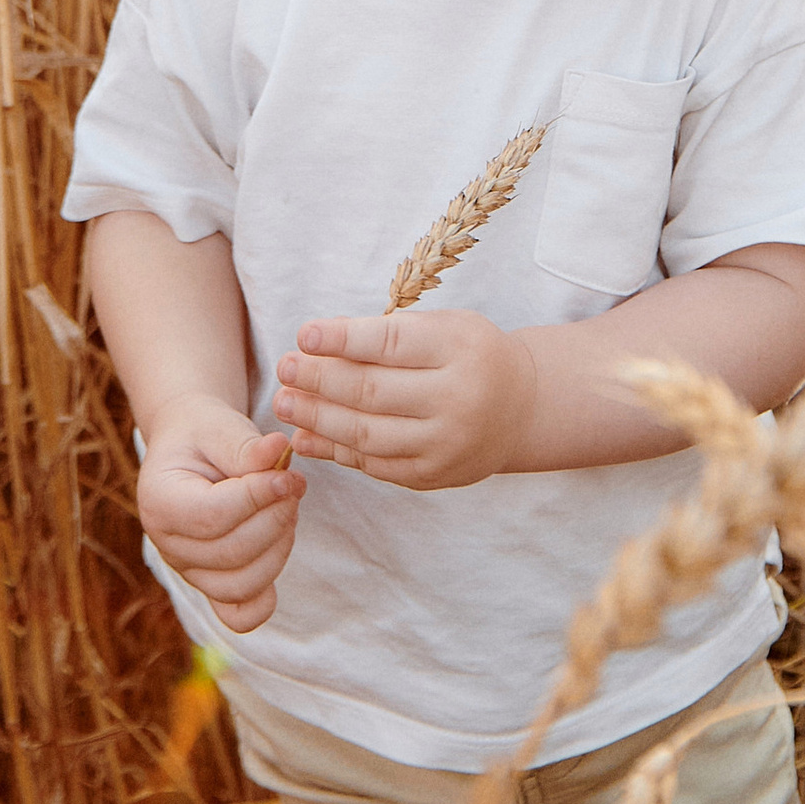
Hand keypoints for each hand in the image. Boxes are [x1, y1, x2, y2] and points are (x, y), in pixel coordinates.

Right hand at [134, 399, 304, 630]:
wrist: (192, 449)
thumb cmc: (205, 436)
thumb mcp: (220, 427)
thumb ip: (246, 446)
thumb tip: (278, 451)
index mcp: (159, 502)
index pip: (213, 516)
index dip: (258, 498)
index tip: (289, 476)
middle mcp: (167, 545)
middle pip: (232, 553)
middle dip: (275, 519)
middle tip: (294, 484)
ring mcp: (187, 571)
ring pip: (241, 585)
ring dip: (279, 547)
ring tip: (287, 508)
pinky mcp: (211, 586)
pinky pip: (238, 615)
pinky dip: (264, 598)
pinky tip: (277, 553)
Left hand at [274, 308, 538, 490]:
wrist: (521, 409)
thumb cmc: (472, 356)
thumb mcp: (443, 328)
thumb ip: (387, 333)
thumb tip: (318, 342)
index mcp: (461, 351)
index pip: (390, 345)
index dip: (343, 340)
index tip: (305, 334)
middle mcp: (457, 400)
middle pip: (373, 393)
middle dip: (319, 380)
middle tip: (284, 367)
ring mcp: (445, 444)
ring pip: (367, 434)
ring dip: (317, 418)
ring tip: (283, 402)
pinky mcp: (432, 475)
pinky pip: (373, 464)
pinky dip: (334, 450)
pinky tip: (306, 434)